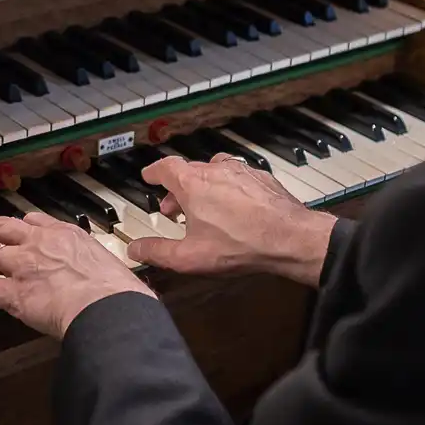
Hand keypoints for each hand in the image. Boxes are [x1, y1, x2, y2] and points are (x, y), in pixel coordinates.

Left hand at [0, 206, 156, 338]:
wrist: (109, 305)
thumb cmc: (122, 295)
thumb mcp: (121, 274)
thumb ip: (115, 279)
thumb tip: (132, 296)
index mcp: (70, 236)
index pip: (40, 222)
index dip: (25, 223)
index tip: (18, 222)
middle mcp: (41, 244)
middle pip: (3, 228)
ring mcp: (24, 266)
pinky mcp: (13, 292)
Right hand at [128, 153, 337, 287]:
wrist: (289, 239)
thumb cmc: (240, 245)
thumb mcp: (189, 257)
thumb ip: (157, 252)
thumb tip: (135, 250)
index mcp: (193, 184)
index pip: (165, 167)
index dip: (154, 172)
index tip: (149, 176)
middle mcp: (216, 170)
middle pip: (189, 171)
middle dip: (177, 188)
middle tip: (173, 208)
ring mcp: (242, 172)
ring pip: (214, 171)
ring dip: (203, 186)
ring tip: (203, 207)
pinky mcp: (263, 179)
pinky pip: (238, 178)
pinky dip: (228, 188)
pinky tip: (233, 207)